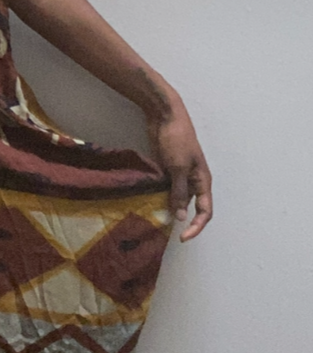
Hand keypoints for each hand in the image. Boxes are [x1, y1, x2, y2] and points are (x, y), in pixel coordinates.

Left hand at [148, 108, 211, 241]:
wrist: (164, 116)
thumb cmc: (176, 139)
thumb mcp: (178, 167)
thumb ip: (179, 192)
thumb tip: (181, 217)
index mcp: (203, 181)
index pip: (205, 211)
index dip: (196, 226)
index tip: (183, 237)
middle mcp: (193, 181)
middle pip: (191, 207)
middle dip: (182, 220)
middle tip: (166, 230)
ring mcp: (179, 175)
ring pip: (176, 198)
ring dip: (168, 208)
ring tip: (154, 219)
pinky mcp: (166, 169)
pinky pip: (165, 188)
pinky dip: (158, 196)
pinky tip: (148, 203)